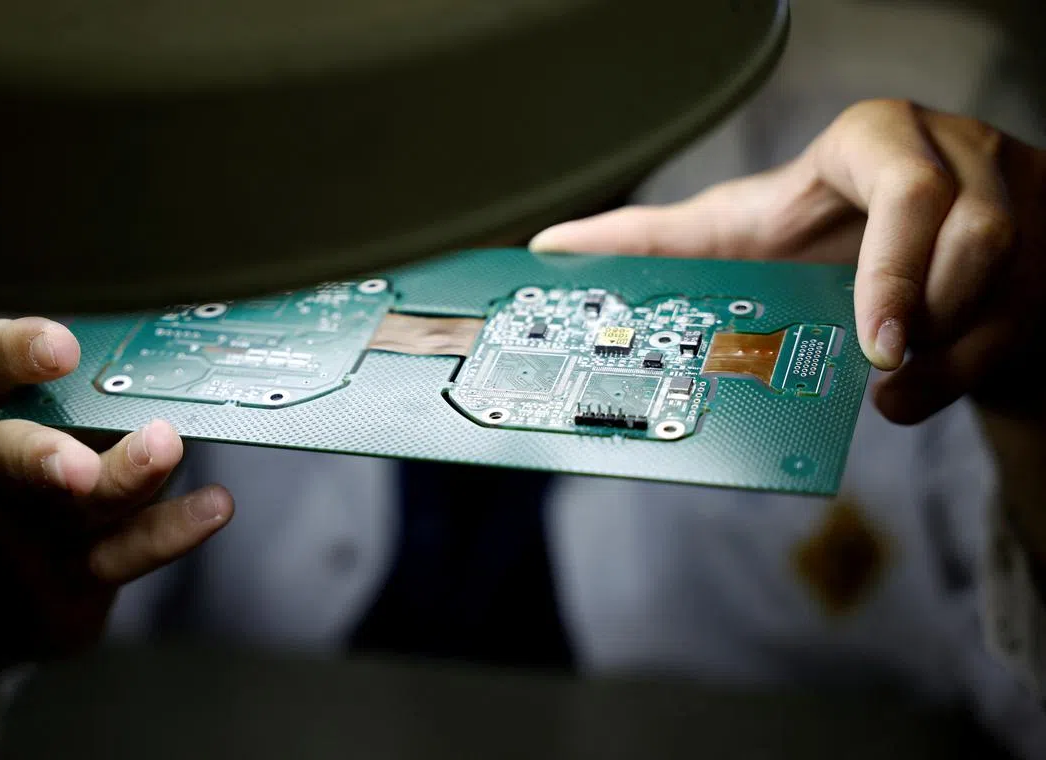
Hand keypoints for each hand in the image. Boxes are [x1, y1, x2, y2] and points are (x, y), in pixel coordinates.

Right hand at [0, 318, 233, 666]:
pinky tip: (214, 506)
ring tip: (165, 451)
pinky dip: (174, 529)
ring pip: (79, 506)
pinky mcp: (85, 566)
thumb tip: (192, 334)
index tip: (63, 347)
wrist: (20, 570)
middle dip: (44, 456)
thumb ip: (112, 375)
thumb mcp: (70, 406)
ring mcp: (45, 522)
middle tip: (80, 462)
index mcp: (9, 402)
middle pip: (14, 455)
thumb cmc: (64, 454)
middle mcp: (12, 462)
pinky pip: (129, 549)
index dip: (18, 350)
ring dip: (123, 480)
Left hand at [530, 99, 1045, 425]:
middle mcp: (954, 160)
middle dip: (926, 310)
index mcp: (872, 143)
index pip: (896, 169)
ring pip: (1009, 284)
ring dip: (951, 352)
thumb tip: (547, 246)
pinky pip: (1027, 323)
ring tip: (894, 382)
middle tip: (883, 365)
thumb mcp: (737, 231)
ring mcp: (1015, 206)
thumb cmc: (816, 240)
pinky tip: (920, 392)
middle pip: (973, 231)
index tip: (870, 338)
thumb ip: (653, 238)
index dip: (889, 259)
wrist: (914, 263)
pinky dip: (974, 372)